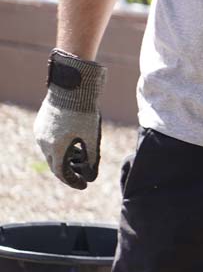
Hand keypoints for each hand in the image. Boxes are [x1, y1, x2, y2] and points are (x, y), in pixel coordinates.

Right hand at [33, 49, 106, 189]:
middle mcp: (44, 143)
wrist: (72, 86)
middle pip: (56, 164)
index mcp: (56, 149)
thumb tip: (91, 177)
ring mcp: (40, 132)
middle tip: (82, 174)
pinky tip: (73, 142)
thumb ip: (91, 158)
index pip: (63, 174)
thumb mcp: (92, 136)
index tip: (85, 185)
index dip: (74, 181)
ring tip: (80, 158)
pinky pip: (49, 140)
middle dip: (69, 172)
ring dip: (65, 158)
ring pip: (52, 152)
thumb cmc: (84, 112)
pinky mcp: (41, 123)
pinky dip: (60, 146)